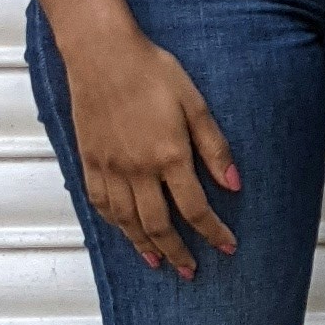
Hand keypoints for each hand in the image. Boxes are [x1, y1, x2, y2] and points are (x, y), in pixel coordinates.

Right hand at [61, 18, 238, 274]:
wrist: (102, 54)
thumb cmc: (152, 72)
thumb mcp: (195, 104)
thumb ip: (215, 148)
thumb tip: (235, 185)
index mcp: (169, 155)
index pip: (195, 208)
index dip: (213, 232)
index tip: (227, 247)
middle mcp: (137, 169)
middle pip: (159, 225)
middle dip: (178, 252)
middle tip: (191, 271)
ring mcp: (109, 167)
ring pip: (127, 221)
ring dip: (145, 246)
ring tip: (158, 262)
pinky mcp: (89, 160)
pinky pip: (100, 203)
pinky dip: (114, 224)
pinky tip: (124, 231)